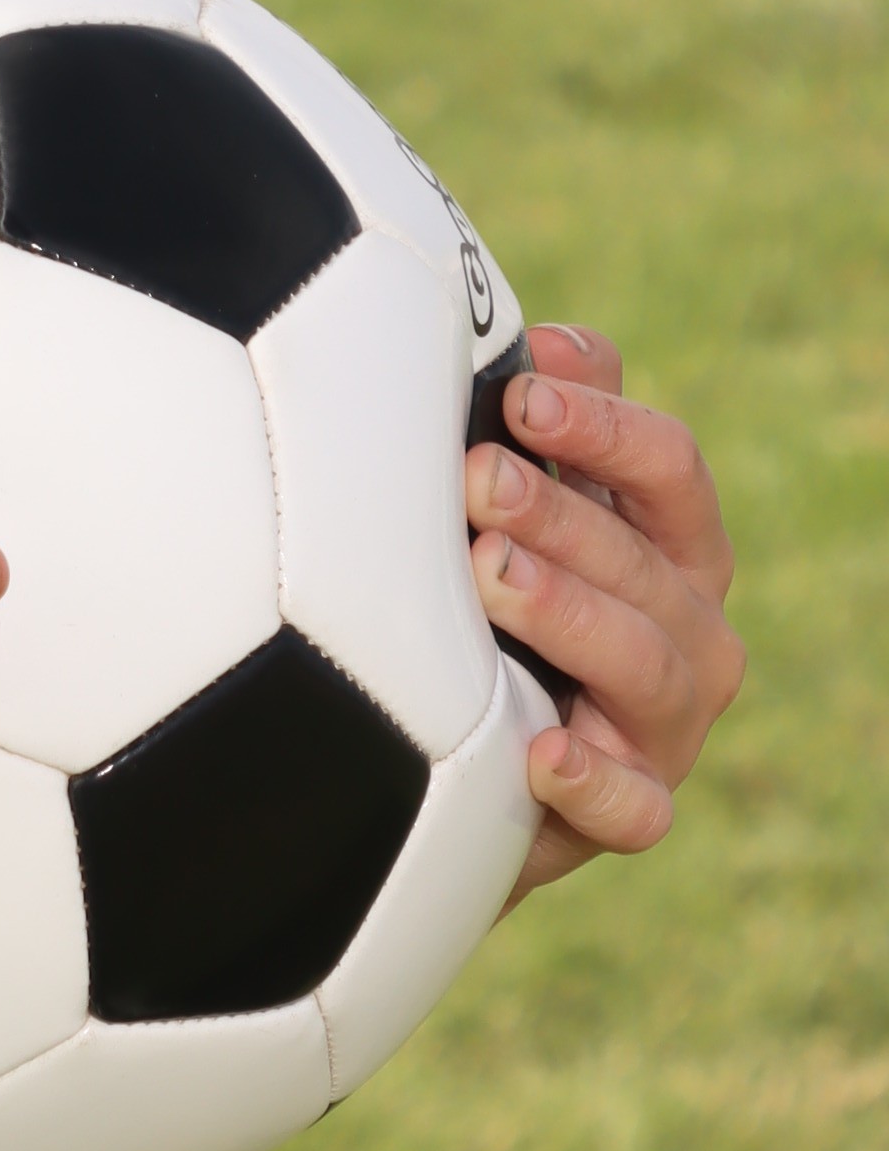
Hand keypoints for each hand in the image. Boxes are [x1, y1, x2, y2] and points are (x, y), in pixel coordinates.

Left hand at [467, 323, 742, 903]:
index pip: (670, 469)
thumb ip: (552, 422)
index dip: (604, 427)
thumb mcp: (528, 508)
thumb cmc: (500, 603)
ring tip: (488, 574)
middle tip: (478, 478)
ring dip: (568, 614)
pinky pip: (636, 809)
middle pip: (646, 560)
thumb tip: (541, 341)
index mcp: (674, 541)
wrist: (459, 760)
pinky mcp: (634, 809)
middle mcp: (692, 628)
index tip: (521, 396)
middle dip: (561, 513)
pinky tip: (540, 754)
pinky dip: (593, 782)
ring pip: (645, 666)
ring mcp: (670, 725)